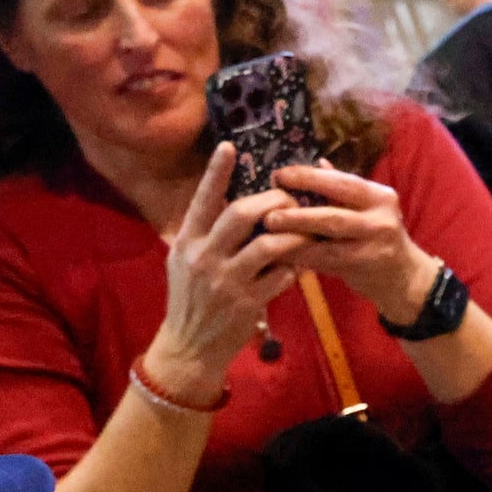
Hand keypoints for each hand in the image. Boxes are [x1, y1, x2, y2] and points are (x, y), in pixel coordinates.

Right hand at [144, 143, 304, 397]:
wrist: (189, 347)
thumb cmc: (191, 298)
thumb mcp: (184, 260)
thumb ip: (204, 231)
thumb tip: (225, 195)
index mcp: (186, 242)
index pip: (201, 200)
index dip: (216, 172)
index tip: (230, 145)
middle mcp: (203, 258)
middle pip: (241, 214)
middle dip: (272, 201)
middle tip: (291, 198)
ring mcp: (226, 281)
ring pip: (269, 243)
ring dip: (294, 233)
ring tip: (306, 229)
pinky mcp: (248, 303)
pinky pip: (283, 275)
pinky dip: (297, 265)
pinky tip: (303, 263)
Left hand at [263, 163, 441, 320]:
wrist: (402, 275)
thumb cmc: (376, 236)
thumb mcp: (366, 208)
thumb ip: (342, 189)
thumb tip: (317, 162)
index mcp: (380, 197)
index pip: (342, 182)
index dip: (309, 178)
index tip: (279, 175)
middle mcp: (382, 219)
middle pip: (334, 215)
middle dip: (298, 214)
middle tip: (269, 213)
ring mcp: (375, 245)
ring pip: (329, 242)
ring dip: (297, 236)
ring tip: (271, 233)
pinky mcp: (365, 267)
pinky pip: (327, 261)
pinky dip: (302, 256)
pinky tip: (282, 254)